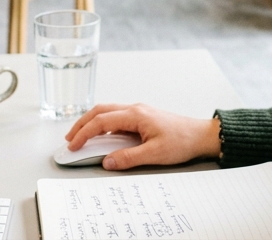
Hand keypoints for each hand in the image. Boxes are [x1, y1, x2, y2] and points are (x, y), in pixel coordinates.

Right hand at [64, 103, 220, 170]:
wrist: (200, 135)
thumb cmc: (182, 141)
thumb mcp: (154, 154)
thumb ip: (129, 158)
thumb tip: (107, 162)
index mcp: (135, 115)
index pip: (101, 121)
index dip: (84, 133)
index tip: (73, 145)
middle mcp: (135, 109)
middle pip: (100, 111)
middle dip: (82, 124)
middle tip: (70, 138)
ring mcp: (138, 112)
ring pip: (107, 112)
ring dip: (92, 122)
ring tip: (81, 136)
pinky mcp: (142, 117)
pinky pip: (117, 117)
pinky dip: (103, 124)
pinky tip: (102, 136)